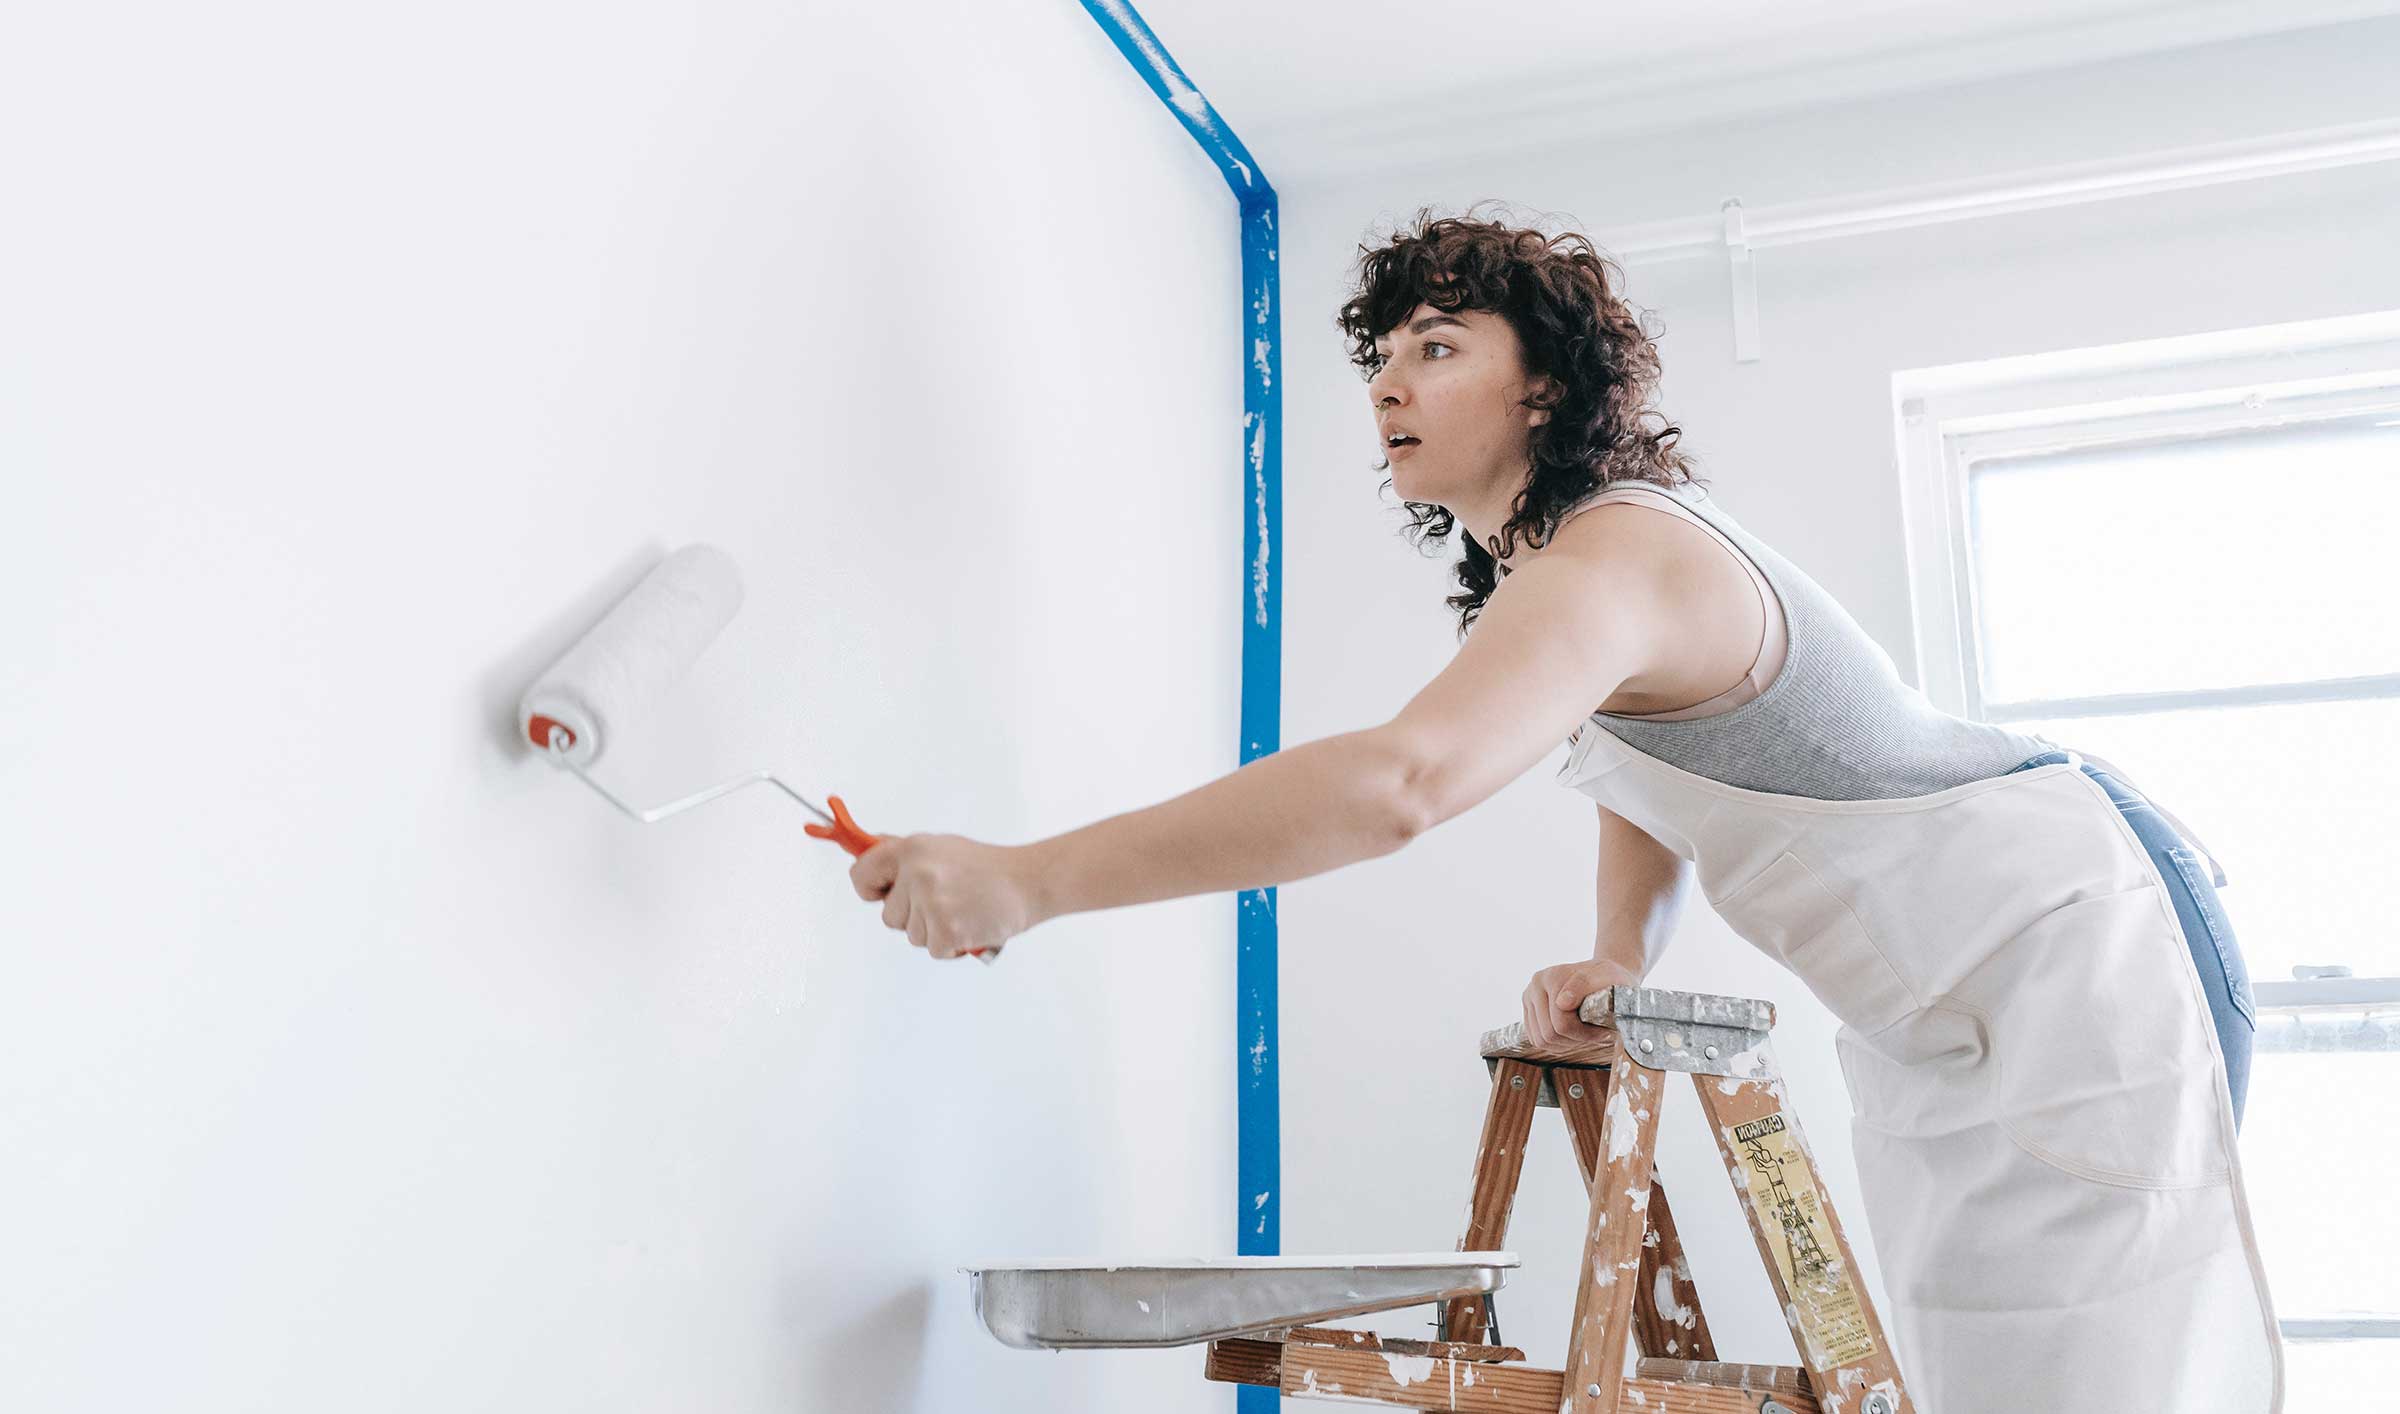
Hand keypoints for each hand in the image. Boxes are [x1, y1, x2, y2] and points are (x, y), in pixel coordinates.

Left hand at [847, 834, 1043, 960]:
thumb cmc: (987, 867)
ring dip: (934, 931)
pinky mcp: (946, 929)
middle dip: (912, 915)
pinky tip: (970, 925)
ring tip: (963, 910)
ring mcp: (931, 902)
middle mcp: (917, 873)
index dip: (869, 888)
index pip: (862, 874)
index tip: (879, 894)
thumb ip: (904, 855)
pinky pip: (933, 950)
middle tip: (947, 900)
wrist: (1030, 881)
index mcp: (912, 849)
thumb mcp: (941, 848)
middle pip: (888, 915)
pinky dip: (951, 946)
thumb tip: (863, 850)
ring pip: (911, 935)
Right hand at [1520, 957, 1639, 1048]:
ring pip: (1540, 1041)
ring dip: (1565, 1044)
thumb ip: (1584, 984)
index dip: (1585, 1034)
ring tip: (1584, 1035)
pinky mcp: (1528, 1010)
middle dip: (1575, 1040)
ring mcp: (1529, 997)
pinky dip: (1555, 1044)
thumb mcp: (1607, 976)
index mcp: (1552, 976)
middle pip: (1549, 1034)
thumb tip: (1562, 1003)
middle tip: (1596, 1035)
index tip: (1605, 1033)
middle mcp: (1536, 985)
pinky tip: (1572, 1034)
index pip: (1562, 1023)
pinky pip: (1535, 1039)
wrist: (1601, 975)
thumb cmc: (1608, 978)